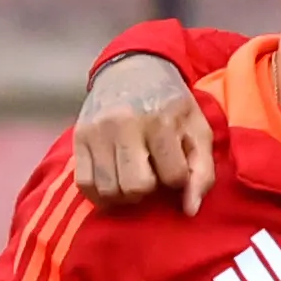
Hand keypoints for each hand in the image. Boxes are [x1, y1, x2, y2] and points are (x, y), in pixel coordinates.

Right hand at [71, 54, 214, 213]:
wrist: (133, 69)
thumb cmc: (171, 104)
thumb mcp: (197, 130)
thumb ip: (202, 171)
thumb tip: (190, 210)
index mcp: (159, 121)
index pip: (173, 177)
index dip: (178, 180)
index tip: (176, 166)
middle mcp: (124, 126)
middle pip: (135, 187)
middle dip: (149, 190)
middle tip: (152, 175)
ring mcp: (97, 132)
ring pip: (108, 190)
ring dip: (125, 194)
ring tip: (133, 177)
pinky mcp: (77, 137)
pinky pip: (84, 184)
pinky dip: (100, 194)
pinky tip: (114, 185)